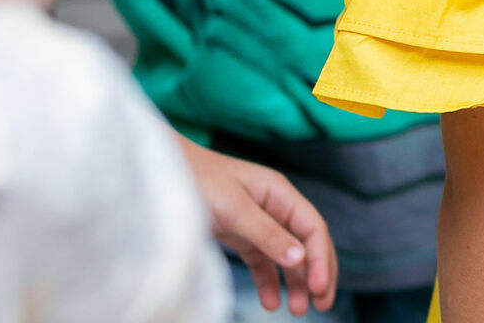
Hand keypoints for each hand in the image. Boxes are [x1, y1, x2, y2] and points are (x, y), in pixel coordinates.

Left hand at [180, 135, 337, 315]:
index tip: (319, 287)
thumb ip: (266, 233)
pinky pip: (262, 262)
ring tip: (299, 310)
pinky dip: (268, 282)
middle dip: (318, 273)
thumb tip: (300, 258)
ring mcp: (258, 222)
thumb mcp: (233, 208)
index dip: (320, 259)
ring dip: (296, 282)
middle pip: (307, 243)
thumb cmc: (198, 181)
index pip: (313, 228)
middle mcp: (274, 207)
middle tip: (322, 304)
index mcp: (280, 193)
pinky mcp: (240, 235)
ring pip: (286, 256)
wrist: (161, 176)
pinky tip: (271, 302)